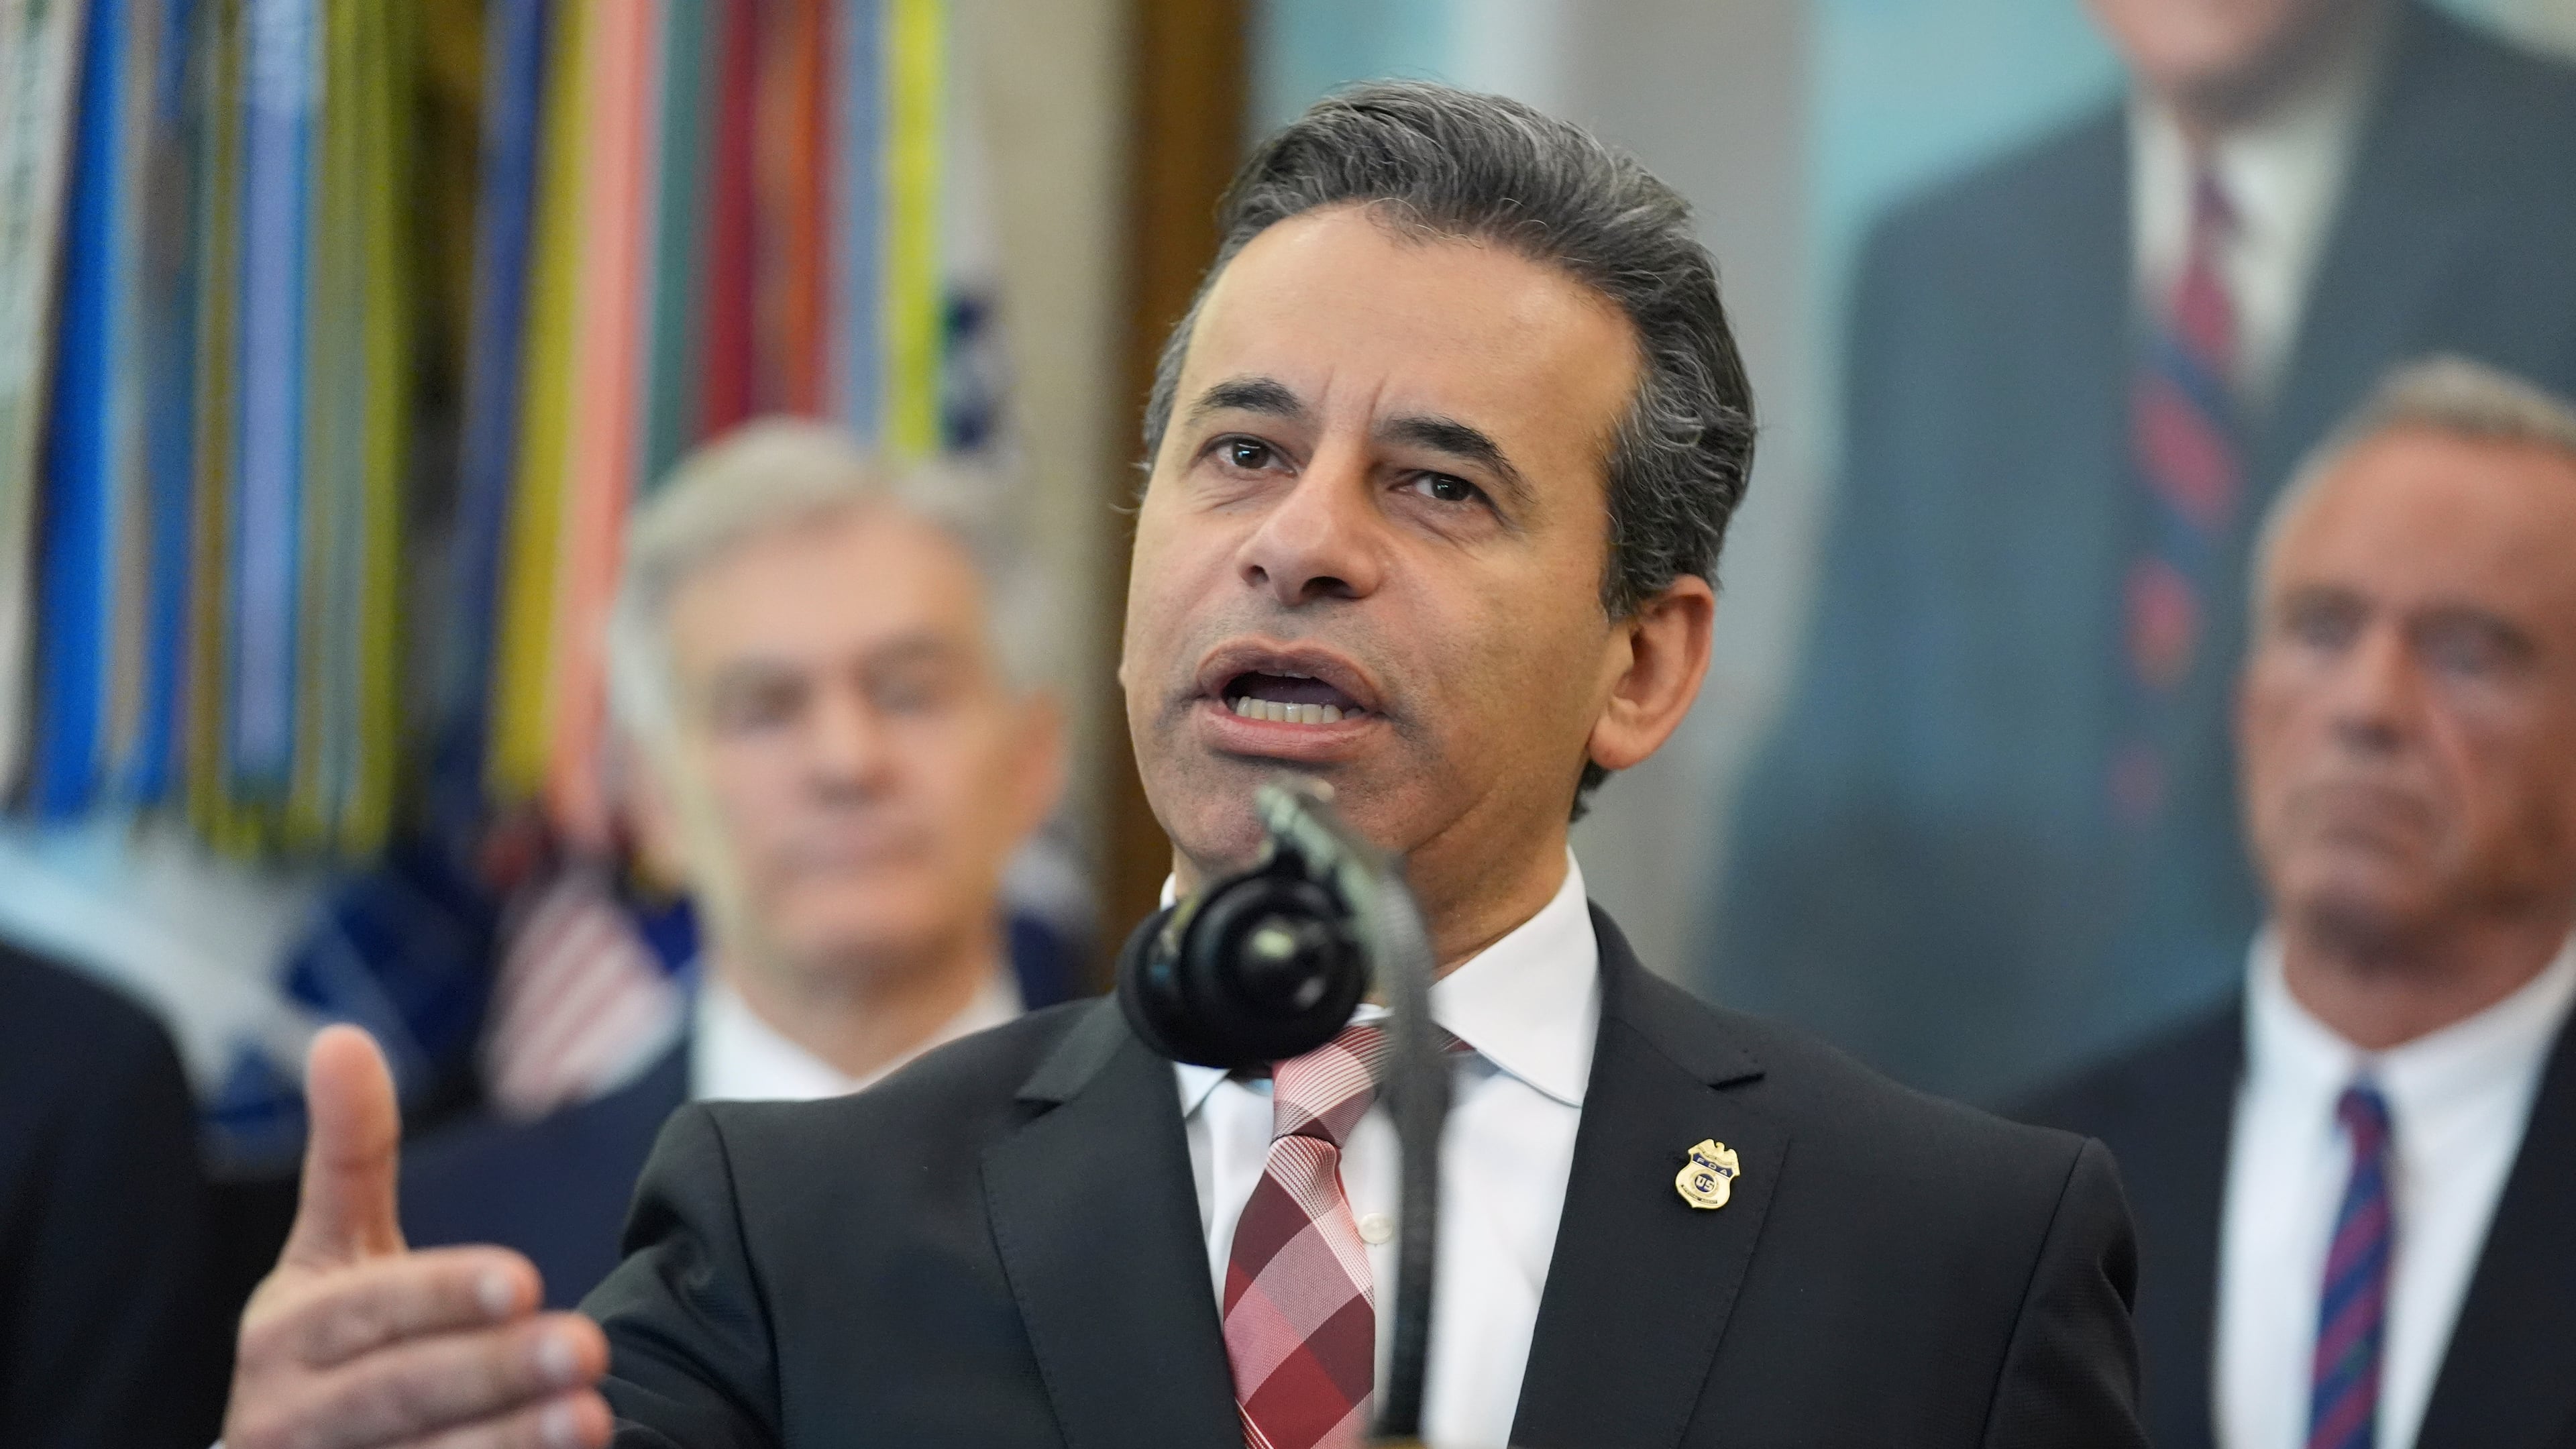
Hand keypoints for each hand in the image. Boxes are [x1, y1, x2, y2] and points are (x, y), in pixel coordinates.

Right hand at [222, 1026, 612, 1448]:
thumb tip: (340, 1034)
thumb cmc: (335, 1340)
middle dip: (494, 1373)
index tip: (525, 1277)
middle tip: (589, 1346)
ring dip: (510, 1444)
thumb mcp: (334, 1248)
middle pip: (400, 1393)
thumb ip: (350, 1153)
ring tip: (595, 1418)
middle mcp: (291, 1418)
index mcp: (286, 1334)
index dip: (442, 1295)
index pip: (370, 1310)